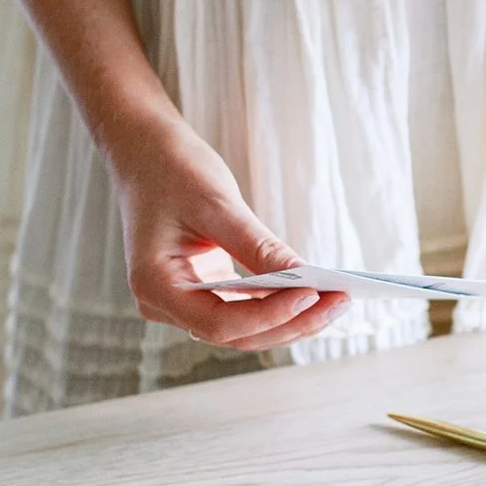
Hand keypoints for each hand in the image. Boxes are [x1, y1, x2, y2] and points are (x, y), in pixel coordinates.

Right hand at [107, 109, 348, 349]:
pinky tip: (315, 293)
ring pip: (244, 328)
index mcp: (154, 285)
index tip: (311, 295)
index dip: (268, 315)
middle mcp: (164, 303)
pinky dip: (278, 304)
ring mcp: (182, 300)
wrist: (145, 152)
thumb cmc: (172, 169)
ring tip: (337, 299)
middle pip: (236, 333)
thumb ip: (256, 246)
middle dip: (291, 321)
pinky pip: (244, 309)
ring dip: (291, 318)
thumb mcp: (216, 204)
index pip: (218, 323)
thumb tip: (304, 276)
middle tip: (341, 301)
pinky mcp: (203, 290)